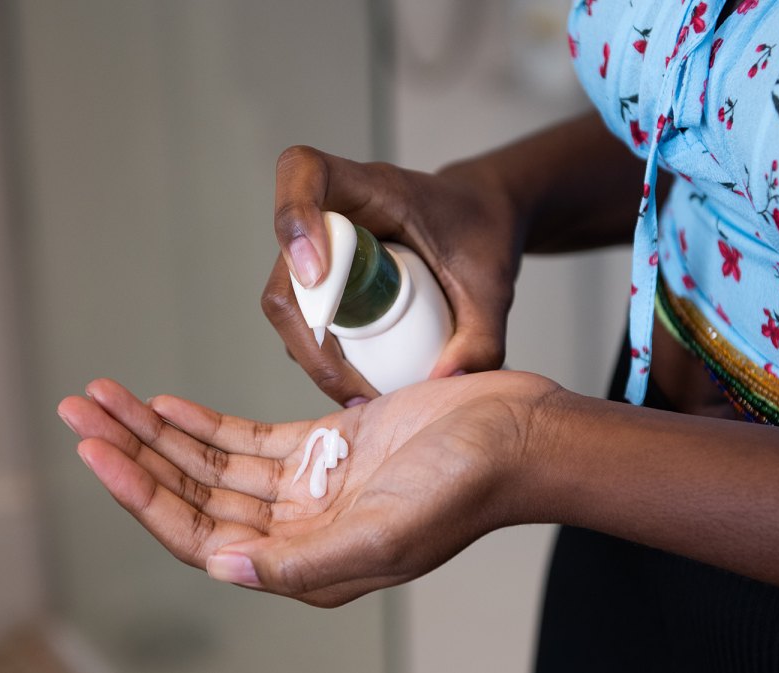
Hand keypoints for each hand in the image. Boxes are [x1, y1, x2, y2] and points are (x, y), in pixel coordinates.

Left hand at [57, 372, 561, 606]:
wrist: (521, 434)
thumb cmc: (468, 488)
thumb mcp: (385, 536)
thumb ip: (301, 562)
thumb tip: (224, 569)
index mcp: (307, 563)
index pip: (199, 536)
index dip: (142, 495)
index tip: (97, 450)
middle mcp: (300, 530)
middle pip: (194, 495)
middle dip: (134, 452)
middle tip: (79, 411)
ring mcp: (311, 486)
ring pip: (213, 464)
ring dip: (159, 432)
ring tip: (106, 398)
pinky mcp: (328, 445)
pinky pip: (248, 440)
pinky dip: (204, 423)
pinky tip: (166, 403)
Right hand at [264, 146, 521, 405]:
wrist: (482, 223)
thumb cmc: (483, 232)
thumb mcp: (493, 284)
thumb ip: (481, 336)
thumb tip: (445, 382)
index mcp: (371, 187)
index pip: (305, 172)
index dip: (294, 217)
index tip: (316, 273)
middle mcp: (333, 215)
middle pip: (284, 269)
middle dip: (306, 331)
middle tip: (352, 383)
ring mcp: (322, 252)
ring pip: (288, 304)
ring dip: (312, 354)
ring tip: (361, 393)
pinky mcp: (325, 283)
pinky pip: (306, 322)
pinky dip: (324, 357)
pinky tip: (361, 383)